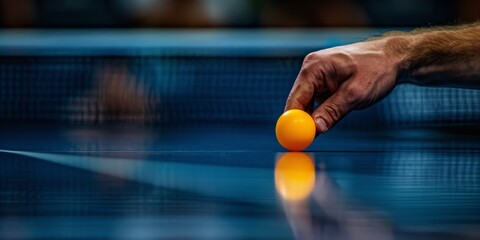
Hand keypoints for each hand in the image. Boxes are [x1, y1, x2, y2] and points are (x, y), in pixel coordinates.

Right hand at [285, 39, 403, 133]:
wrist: (393, 57)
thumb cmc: (377, 68)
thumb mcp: (356, 93)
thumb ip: (333, 111)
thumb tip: (315, 128)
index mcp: (314, 67)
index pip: (295, 98)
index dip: (293, 121)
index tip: (296, 139)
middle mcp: (311, 69)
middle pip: (298, 102)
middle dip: (303, 121)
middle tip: (312, 139)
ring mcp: (316, 75)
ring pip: (307, 103)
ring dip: (316, 115)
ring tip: (341, 113)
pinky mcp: (323, 81)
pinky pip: (317, 100)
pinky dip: (323, 110)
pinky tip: (340, 108)